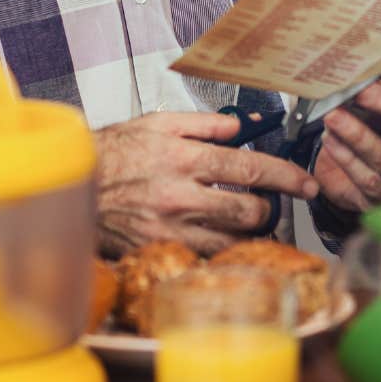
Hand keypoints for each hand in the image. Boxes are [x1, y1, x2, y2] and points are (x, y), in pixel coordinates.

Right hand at [93, 111, 319, 255]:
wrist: (73, 185)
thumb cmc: (114, 152)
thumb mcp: (157, 123)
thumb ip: (204, 123)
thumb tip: (243, 124)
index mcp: (185, 158)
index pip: (251, 169)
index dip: (287, 178)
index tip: (307, 185)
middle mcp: (180, 195)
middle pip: (249, 211)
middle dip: (268, 209)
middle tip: (267, 205)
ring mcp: (169, 228)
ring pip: (231, 241)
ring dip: (248, 235)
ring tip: (248, 226)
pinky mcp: (158, 250)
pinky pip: (203, 258)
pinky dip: (219, 252)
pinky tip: (221, 243)